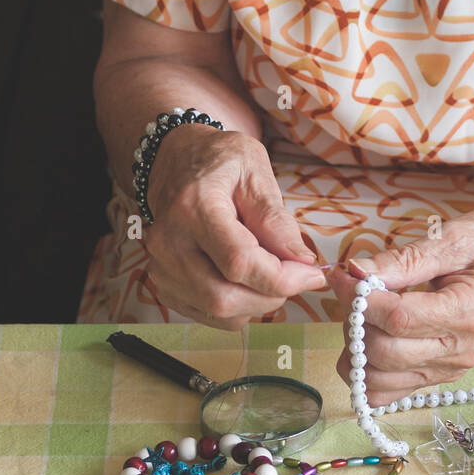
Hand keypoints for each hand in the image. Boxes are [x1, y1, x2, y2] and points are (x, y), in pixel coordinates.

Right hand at [143, 124, 326, 328]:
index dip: (281, 278)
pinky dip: (239, 306)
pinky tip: (250, 278)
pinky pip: (208, 314)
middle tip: (297, 275)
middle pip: (224, 297)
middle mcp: (169, 243)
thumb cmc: (219, 161)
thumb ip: (276, 218)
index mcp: (193, 208)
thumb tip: (302, 262)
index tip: (312, 274)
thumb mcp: (255, 171)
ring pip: (218, 311)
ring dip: (258, 302)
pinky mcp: (164, 284)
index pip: (239, 262)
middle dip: (272, 295)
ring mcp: (160, 267)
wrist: (176, 160)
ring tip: (272, 270)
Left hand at [329, 201, 473, 404]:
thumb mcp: (451, 238)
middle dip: (355, 321)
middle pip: (385, 352)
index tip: (342, 275)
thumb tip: (353, 271)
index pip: (399, 318)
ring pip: (379, 379)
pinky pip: (388, 394)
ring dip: (356, 348)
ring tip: (363, 314)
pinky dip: (366, 373)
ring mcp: (451, 369)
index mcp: (471, 311)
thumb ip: (402, 260)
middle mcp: (463, 350)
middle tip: (352, 290)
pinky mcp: (439, 378)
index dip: (360, 298)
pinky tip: (368, 340)